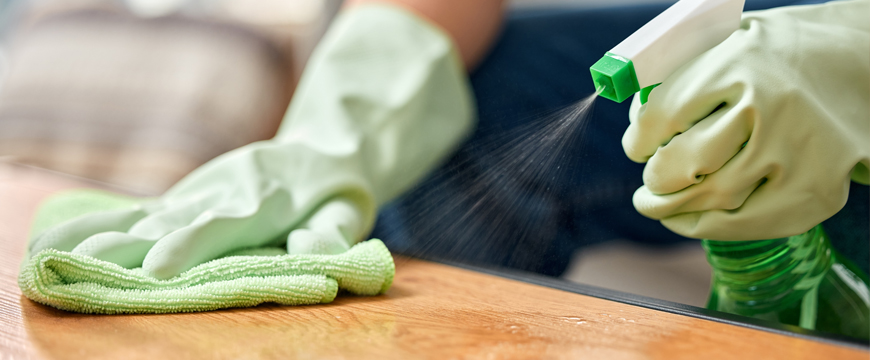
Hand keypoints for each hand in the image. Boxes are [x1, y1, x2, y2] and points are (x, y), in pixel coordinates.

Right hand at [28, 4, 473, 277]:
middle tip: (86, 270)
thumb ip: (331, 233)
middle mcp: (224, 194)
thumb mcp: (347, 210)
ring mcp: (199, 193)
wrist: (320, 147)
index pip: (225, 224)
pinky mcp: (184, 197)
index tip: (158, 270)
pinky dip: (101, 226)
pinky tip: (62, 243)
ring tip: (57, 260)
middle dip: (131, 247)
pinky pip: (140, 212)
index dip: (191, 244)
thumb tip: (315, 254)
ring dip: (104, 238)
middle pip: (173, 221)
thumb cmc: (335, 190)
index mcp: (267, 201)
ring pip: (147, 216)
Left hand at [622, 0, 869, 239]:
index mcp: (738, 64)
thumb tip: (634, 122)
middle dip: (656, 178)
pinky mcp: (815, 191)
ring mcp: (795, 154)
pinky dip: (703, 227)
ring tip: (656, 202)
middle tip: (649, 181)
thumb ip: (676, 74)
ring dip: (671, 208)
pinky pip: (745, 224)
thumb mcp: (727, 42)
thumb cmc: (775, 58)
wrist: (861, 66)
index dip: (639, 140)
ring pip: (712, 199)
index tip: (637, 147)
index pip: (661, 116)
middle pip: (685, 163)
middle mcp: (768, 109)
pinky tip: (685, 217)